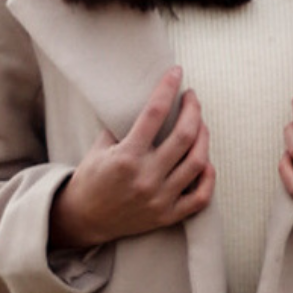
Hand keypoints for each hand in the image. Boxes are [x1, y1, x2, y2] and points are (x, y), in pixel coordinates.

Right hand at [51, 67, 213, 249]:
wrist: (84, 219)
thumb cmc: (92, 178)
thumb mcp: (100, 147)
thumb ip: (123, 125)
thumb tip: (147, 98)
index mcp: (126, 157)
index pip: (154, 113)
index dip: (167, 88)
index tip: (175, 72)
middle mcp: (145, 178)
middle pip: (184, 136)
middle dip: (193, 109)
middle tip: (192, 97)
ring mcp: (159, 199)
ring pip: (197, 162)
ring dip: (203, 137)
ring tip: (199, 123)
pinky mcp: (167, 216)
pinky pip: (200, 197)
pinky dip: (208, 177)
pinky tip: (205, 161)